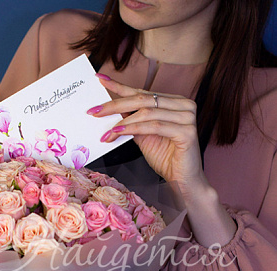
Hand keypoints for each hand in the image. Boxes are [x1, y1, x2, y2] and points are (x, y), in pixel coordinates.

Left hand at [90, 76, 236, 246]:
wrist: (183, 180)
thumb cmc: (165, 157)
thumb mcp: (144, 135)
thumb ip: (132, 121)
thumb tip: (111, 111)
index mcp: (173, 101)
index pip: (142, 91)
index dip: (120, 86)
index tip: (100, 79)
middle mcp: (183, 104)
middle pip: (142, 99)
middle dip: (115, 105)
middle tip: (94, 111)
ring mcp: (187, 117)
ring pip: (147, 112)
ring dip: (122, 121)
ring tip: (105, 131)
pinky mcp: (187, 132)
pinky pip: (154, 126)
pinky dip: (133, 129)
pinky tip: (117, 133)